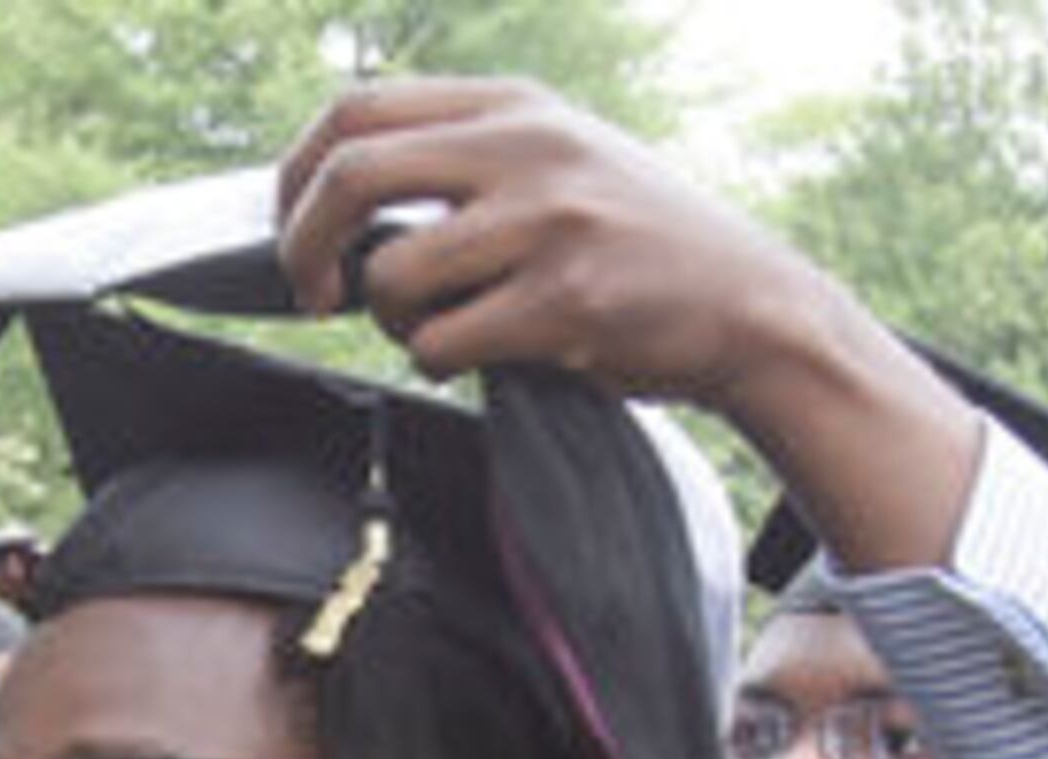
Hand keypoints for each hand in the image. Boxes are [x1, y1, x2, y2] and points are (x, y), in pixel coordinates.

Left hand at [272, 79, 975, 571]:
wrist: (751, 307)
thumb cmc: (638, 249)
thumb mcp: (560, 160)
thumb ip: (466, 162)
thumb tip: (337, 202)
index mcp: (515, 105)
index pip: (357, 110)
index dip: (297, 175)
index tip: (296, 231)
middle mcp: (527, 147)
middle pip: (351, 172)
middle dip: (303, 244)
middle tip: (316, 295)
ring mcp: (548, 221)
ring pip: (390, 274)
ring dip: (389, 321)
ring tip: (437, 330)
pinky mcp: (565, 300)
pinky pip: (440, 344)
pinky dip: (438, 364)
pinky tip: (481, 358)